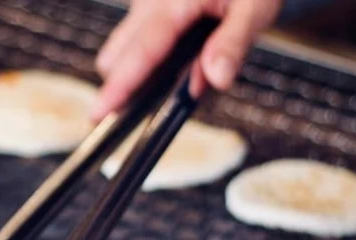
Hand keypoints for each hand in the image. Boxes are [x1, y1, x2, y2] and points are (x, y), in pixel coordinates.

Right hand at [92, 0, 281, 119]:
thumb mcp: (255, 7)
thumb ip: (233, 43)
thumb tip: (216, 78)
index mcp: (173, 3)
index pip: (140, 52)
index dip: (119, 86)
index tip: (100, 113)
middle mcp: (151, 2)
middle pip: (117, 55)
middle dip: (129, 83)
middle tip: (162, 97)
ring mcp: (146, 3)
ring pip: (124, 46)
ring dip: (143, 68)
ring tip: (189, 69)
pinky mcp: (148, 5)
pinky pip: (138, 35)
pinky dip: (153, 53)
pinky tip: (186, 51)